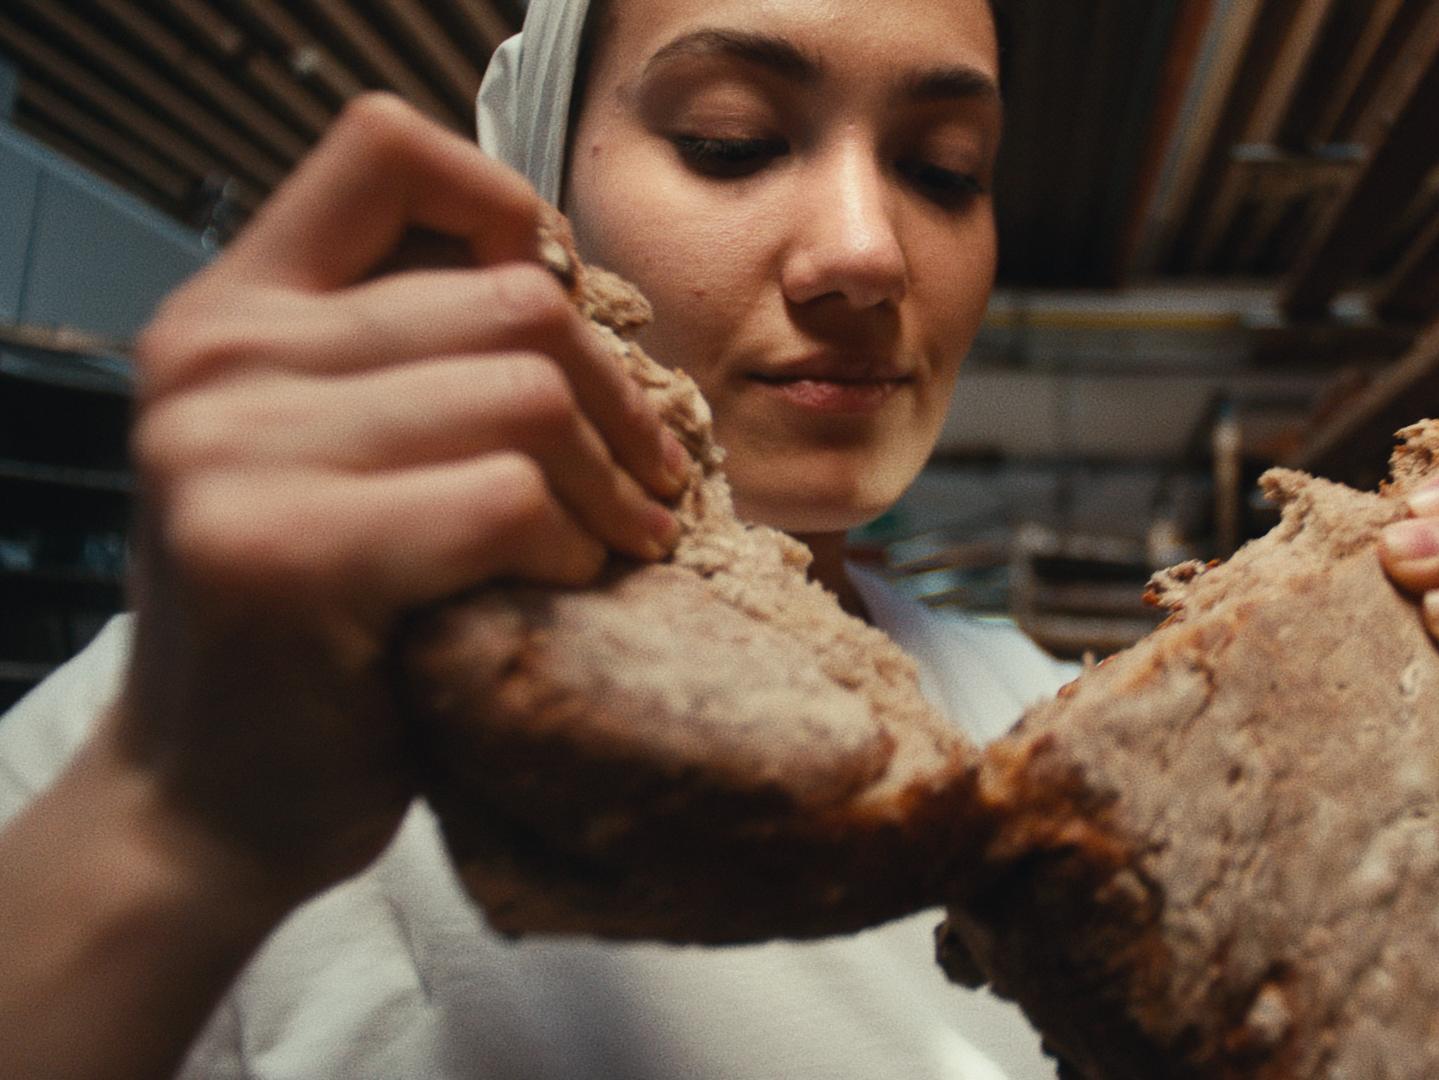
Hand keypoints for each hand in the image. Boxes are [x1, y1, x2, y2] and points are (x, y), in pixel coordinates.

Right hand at [114, 94, 687, 902]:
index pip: (387, 149)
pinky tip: (566, 588)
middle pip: (512, 300)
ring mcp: (231, 453)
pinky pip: (507, 499)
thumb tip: (572, 286)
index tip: (561, 316)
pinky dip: (572, 549)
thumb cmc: (315, 629)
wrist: (211, 805)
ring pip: (524, 397)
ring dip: (608, 484)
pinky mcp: (282, 553)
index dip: (506, 208)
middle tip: (649, 481)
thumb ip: (410, 359)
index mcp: (232, 310)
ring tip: (618, 540)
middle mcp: (214, 359)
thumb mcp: (332, 458)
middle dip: (617, 400)